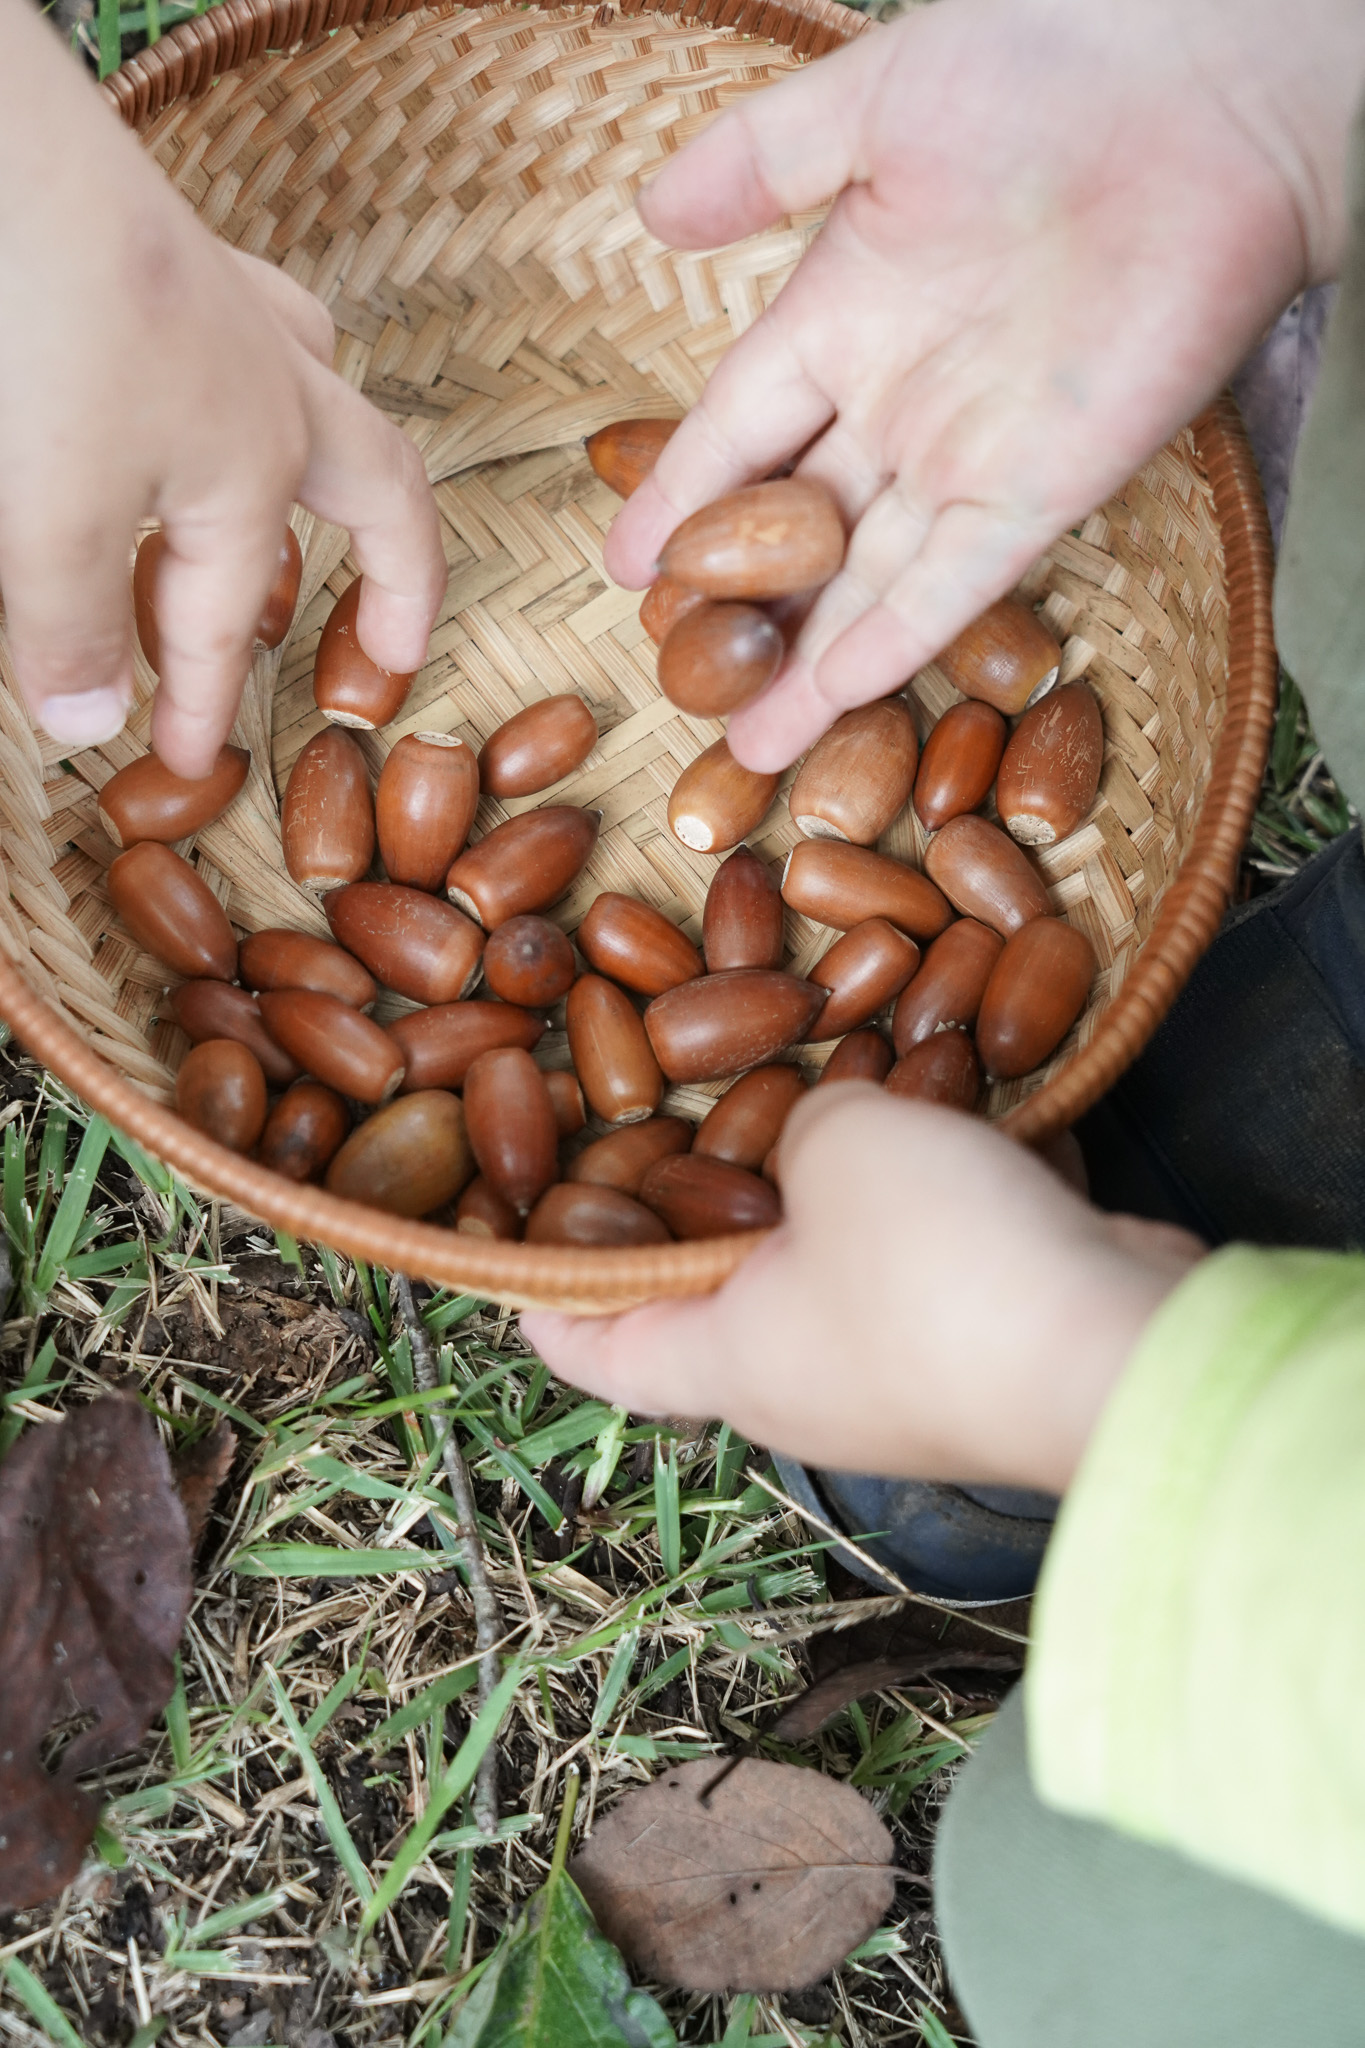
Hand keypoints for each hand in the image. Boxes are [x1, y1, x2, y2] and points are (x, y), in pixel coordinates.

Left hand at [0, 1, 444, 777]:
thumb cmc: (46, 322)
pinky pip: (251, 319)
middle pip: (378, 491)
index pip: (227, 618)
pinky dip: (257, 370)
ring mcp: (227, 308)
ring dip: (325, 463)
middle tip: (390, 645)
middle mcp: (269, 384)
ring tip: (295, 514)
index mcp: (259, 461)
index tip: (182, 766)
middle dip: (394, 579)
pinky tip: (219, 382)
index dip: (204, 702)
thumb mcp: (45, 510)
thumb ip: (67, 627)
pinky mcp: (167, 248)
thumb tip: (88, 724)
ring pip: (318, 390)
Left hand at [521, 1088, 1204, 1494]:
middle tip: (680, 1110)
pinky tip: (962, 1107)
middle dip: (701, 1203)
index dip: (535, 1288)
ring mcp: (905, 1370)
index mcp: (727, 1359)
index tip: (509, 1231)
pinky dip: (942, 1187)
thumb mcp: (837, 1145)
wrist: (1121, 1351)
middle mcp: (807, 1382)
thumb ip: (808, 1122)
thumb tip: (835, 1131)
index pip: (586, 1346)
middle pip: (714, 1291)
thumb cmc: (936, 1266)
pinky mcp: (994, 1343)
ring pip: (841, 1259)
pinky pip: (942, 1251)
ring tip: (830, 1085)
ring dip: (839, 1181)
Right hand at [607, 0, 1364, 771]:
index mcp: (841, 314)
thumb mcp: (877, 104)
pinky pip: (950, 583)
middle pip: (792, 529)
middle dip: (736, 609)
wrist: (1208, 91)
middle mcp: (896, 400)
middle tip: (677, 679)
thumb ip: (759, 162)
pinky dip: (892, 641)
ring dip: (803, 661)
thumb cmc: (1051, 64)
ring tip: (740, 740)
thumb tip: (645, 215)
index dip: (677, 499)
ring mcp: (967, 452)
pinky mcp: (1043, 489)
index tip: (622, 569)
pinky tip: (828, 699)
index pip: (735, 432)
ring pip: (863, 578)